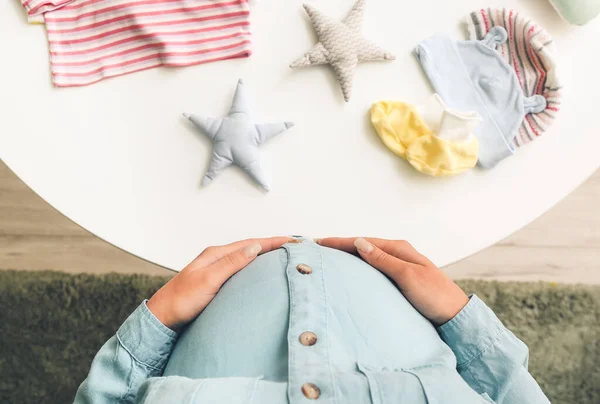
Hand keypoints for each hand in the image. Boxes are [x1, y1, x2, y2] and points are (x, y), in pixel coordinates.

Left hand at [147, 237, 292, 330]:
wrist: (162, 317)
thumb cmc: (182, 300)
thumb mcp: (209, 280)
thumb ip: (232, 263)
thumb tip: (255, 246)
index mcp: (216, 254)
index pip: (251, 243)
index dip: (273, 241)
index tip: (293, 240)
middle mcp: (217, 258)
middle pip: (251, 247)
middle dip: (273, 244)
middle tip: (294, 245)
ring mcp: (217, 269)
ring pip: (247, 257)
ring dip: (265, 254)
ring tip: (283, 254)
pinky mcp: (217, 281)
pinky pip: (242, 268)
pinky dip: (256, 266)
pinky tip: (261, 271)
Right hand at [317, 237, 468, 325]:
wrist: (455, 315)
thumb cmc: (434, 296)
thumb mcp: (407, 276)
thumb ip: (382, 260)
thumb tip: (358, 242)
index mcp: (399, 249)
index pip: (362, 241)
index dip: (339, 242)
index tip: (318, 242)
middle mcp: (397, 253)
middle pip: (363, 246)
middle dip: (340, 246)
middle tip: (317, 248)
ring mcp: (398, 265)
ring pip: (367, 256)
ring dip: (348, 255)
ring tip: (329, 257)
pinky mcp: (399, 278)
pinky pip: (373, 267)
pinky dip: (358, 266)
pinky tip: (350, 271)